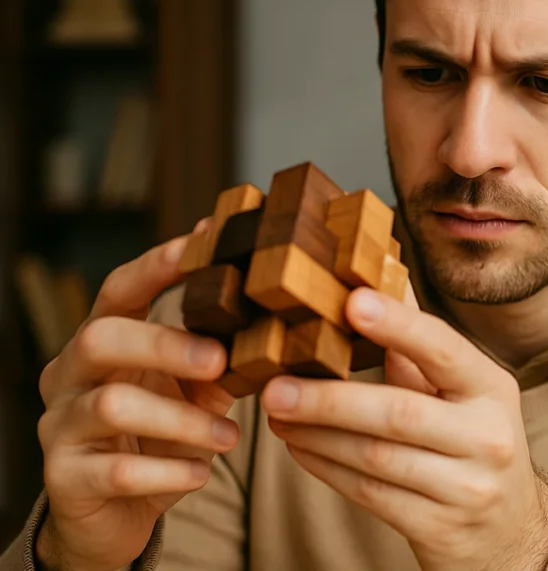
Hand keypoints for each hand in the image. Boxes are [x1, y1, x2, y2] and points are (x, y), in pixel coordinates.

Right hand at [35, 226, 239, 570]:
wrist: (113, 514)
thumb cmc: (159, 437)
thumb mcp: (195, 392)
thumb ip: (222, 357)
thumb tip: (279, 321)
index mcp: (102, 343)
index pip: (119, 289)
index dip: (157, 265)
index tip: (203, 241)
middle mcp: (69, 376)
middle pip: (101, 338)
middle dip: (165, 344)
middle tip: (220, 361)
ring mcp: (59, 426)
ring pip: (112, 406)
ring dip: (182, 420)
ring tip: (229, 436)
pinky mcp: (65, 478)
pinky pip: (117, 470)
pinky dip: (170, 472)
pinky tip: (201, 473)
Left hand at [261, 287, 547, 570]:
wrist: (508, 532)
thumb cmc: (474, 444)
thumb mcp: (466, 392)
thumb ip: (422, 345)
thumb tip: (382, 276)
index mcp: (493, 389)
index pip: (444, 350)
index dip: (399, 326)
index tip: (351, 303)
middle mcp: (488, 436)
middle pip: (398, 413)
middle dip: (329, 399)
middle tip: (276, 387)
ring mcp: (467, 487)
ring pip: (376, 457)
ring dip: (317, 435)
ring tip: (277, 415)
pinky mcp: (440, 527)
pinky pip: (370, 494)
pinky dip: (327, 468)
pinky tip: (300, 447)